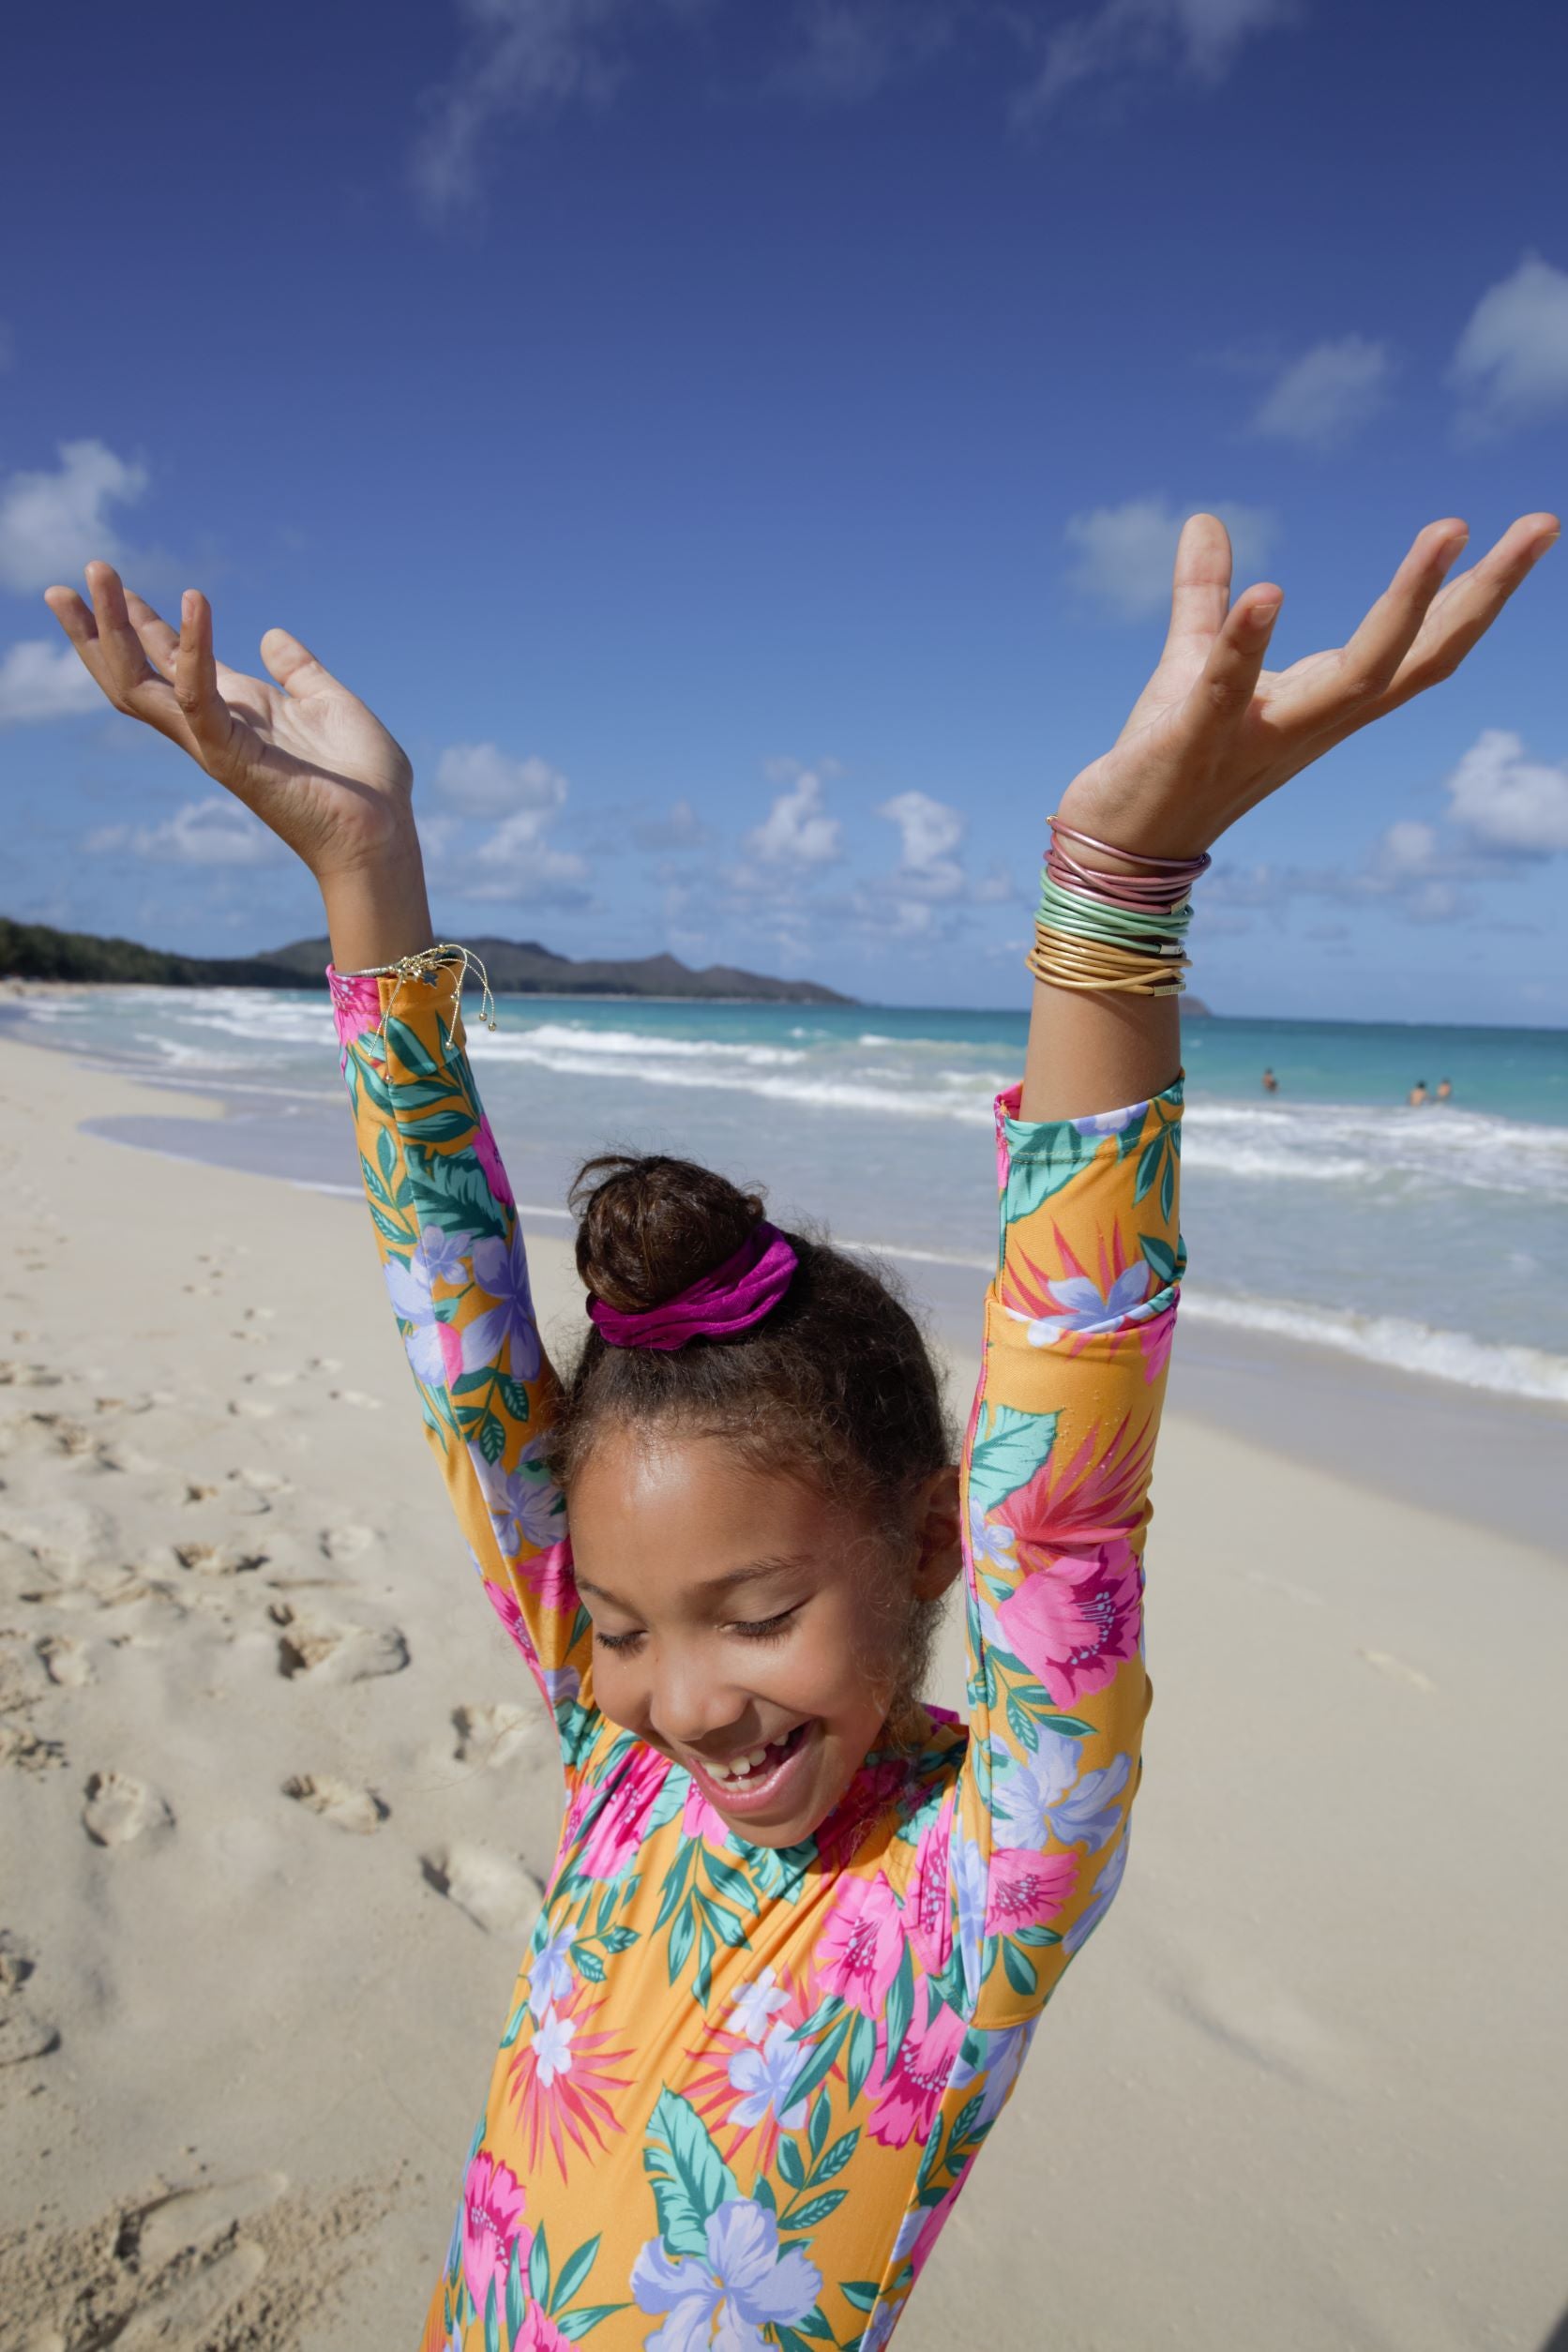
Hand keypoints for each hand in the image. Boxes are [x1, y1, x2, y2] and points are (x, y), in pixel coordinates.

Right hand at [43, 562, 416, 881]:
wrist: (383, 830)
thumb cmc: (364, 779)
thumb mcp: (330, 704)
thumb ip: (299, 671)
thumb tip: (271, 637)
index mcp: (236, 711)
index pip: (169, 662)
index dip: (140, 623)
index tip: (111, 583)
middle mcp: (214, 726)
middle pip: (134, 675)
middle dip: (99, 628)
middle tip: (71, 579)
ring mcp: (216, 743)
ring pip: (140, 685)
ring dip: (114, 631)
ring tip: (100, 577)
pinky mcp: (231, 755)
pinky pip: (198, 697)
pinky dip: (192, 648)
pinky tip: (194, 602)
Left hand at [1056, 510, 1560, 859]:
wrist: (1116, 849)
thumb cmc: (1166, 759)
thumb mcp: (1194, 665)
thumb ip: (1204, 595)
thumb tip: (1204, 519)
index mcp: (1323, 703)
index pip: (1421, 647)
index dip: (1478, 594)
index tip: (1534, 531)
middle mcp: (1312, 724)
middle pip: (1418, 659)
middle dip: (1480, 594)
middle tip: (1538, 526)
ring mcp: (1260, 738)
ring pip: (1355, 677)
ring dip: (1405, 605)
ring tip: (1446, 531)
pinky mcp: (1195, 743)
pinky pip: (1228, 690)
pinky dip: (1247, 643)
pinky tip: (1271, 591)